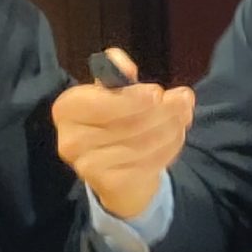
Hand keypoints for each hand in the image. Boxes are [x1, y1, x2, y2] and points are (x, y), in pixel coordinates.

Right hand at [52, 51, 195, 219]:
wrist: (113, 170)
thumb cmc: (113, 120)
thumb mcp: (111, 91)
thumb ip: (116, 72)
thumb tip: (124, 66)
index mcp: (66, 109)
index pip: (100, 103)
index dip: (131, 99)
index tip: (158, 93)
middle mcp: (70, 140)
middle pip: (125, 124)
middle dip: (162, 111)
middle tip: (184, 101)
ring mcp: (87, 167)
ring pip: (140, 144)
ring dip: (170, 129)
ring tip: (183, 117)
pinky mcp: (108, 185)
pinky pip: (146, 165)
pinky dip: (168, 149)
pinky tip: (176, 137)